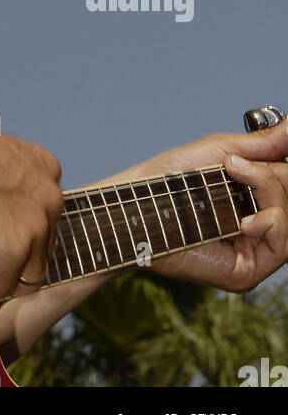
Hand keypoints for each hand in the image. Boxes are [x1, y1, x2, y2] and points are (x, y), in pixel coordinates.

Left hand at [93, 121, 287, 291]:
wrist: (141, 202)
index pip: (285, 183)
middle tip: (235, 165)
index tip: (270, 150)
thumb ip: (265, 144)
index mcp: (251, 200)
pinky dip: (269, 223)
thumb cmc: (171, 177)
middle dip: (268, 176)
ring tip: (233, 177)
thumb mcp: (224, 151)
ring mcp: (253, 250)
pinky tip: (244, 221)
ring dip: (266, 191)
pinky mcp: (247, 270)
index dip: (280, 166)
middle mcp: (256, 226)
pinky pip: (281, 244)